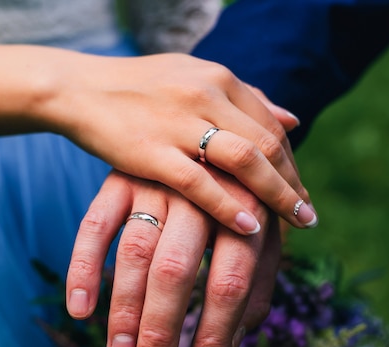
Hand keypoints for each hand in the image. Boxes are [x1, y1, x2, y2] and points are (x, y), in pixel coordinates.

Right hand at [50, 53, 316, 233]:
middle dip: (293, 183)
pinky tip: (250, 226)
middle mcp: (206, 96)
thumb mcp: (194, 79)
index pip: (271, 124)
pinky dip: (229, 205)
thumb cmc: (138, 88)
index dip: (291, 162)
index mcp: (218, 79)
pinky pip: (201, 183)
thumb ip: (244, 98)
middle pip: (267, 143)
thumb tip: (291, 118)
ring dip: (277, 195)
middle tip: (309, 215)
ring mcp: (179, 123)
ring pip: (244, 160)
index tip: (302, 191)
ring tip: (297, 223)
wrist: (79, 89)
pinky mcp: (152, 152)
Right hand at [66, 168, 281, 346]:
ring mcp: (155, 183)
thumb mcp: (264, 217)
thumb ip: (262, 270)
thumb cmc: (243, 187)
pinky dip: (84, 266)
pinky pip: (95, 224)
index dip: (217, 332)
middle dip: (162, 328)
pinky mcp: (120, 178)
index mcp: (244, 205)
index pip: (231, 281)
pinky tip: (80, 309)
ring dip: (124, 309)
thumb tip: (246, 333)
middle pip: (176, 269)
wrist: (206, 120)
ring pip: (134, 252)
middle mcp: (199, 192)